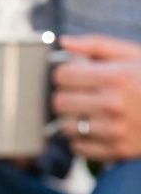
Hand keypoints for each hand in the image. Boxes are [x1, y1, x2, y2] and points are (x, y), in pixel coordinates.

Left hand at [53, 34, 140, 161]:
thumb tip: (64, 43)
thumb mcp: (134, 56)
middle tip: (81, 93)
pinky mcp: (117, 150)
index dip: (66, 73)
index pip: (62, 76)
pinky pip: (77, 147)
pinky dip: (82, 139)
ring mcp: (115, 130)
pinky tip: (97, 128)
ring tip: (90, 111)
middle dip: (66, 95)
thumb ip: (97, 45)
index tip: (74, 75)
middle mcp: (114, 105)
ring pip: (65, 126)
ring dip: (72, 118)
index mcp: (117, 77)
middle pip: (59, 101)